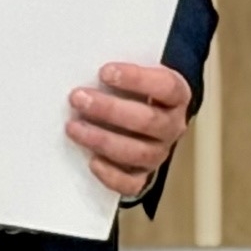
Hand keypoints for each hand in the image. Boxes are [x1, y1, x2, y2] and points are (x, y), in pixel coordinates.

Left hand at [68, 62, 190, 198]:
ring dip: (102, 139)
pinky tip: (92, 161)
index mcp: (176, 96)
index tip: (104, 72)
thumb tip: (83, 67)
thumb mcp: (134, 75)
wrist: (145, 115)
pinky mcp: (145, 175)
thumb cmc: (134, 91)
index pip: (165, 86)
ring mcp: (160, 153)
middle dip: (109, 110)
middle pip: (147, 121)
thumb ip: (119, 73)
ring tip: (74, 127)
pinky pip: (132, 183)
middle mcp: (172, 126)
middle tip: (79, 98)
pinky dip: (111, 174)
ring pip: (138, 152)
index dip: (136, 79)